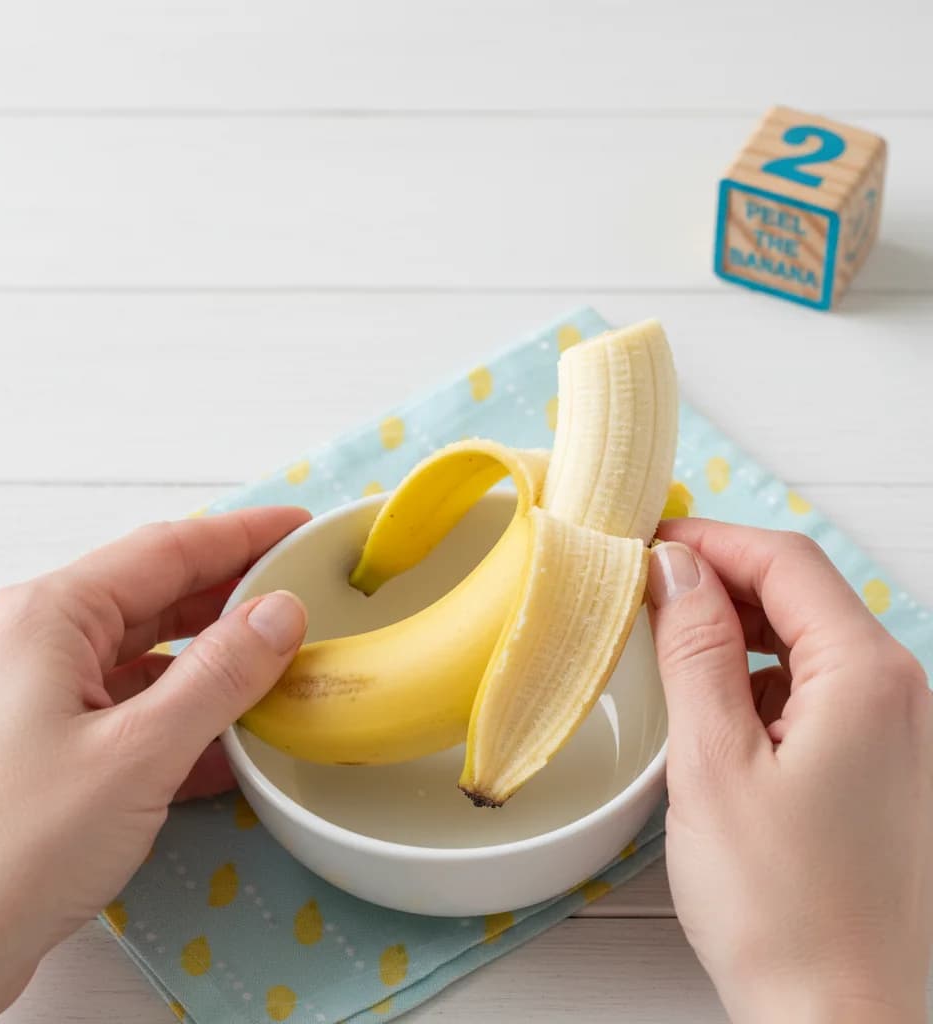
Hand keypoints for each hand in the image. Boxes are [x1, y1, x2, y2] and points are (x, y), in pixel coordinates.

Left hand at [0, 508, 308, 1023]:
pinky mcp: (44, 737)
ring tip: (278, 659)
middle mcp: (37, 638)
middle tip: (301, 591)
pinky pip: (128, 699)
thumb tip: (281, 611)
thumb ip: (220, 674)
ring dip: (211, 655)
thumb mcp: (140, 753)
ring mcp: (37, 689)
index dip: (242, 534)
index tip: (299, 527)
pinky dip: (182, 706)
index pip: (166, 549)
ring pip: (144, 649)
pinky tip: (231, 732)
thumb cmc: (19, 848)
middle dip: (230, 593)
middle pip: (154, 594)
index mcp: (49, 616)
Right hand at [649, 520, 931, 1022]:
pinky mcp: (878, 764)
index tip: (645, 539)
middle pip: (801, 593)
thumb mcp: (714, 761)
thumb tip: (675, 566)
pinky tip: (712, 701)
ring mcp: (897, 730)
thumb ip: (693, 649)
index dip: (710, 537)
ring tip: (666, 638)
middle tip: (643, 585)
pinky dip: (757, 674)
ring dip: (735, 626)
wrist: (838, 1017)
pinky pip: (815, 687)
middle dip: (720, 577)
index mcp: (868, 676)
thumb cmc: (780, 905)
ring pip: (805, 639)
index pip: (785, 560)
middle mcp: (899, 691)